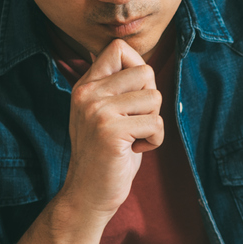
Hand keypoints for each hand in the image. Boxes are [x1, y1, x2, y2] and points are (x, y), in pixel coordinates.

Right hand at [60, 40, 161, 217]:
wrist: (88, 194)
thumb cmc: (108, 154)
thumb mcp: (105, 112)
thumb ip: (116, 87)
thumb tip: (134, 56)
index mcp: (86, 85)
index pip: (119, 48)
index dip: (138, 69)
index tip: (133, 97)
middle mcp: (88, 93)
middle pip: (146, 72)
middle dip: (151, 100)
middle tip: (133, 123)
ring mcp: (97, 111)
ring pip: (155, 98)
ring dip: (153, 123)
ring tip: (132, 138)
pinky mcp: (110, 131)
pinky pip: (156, 124)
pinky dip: (154, 141)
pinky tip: (134, 150)